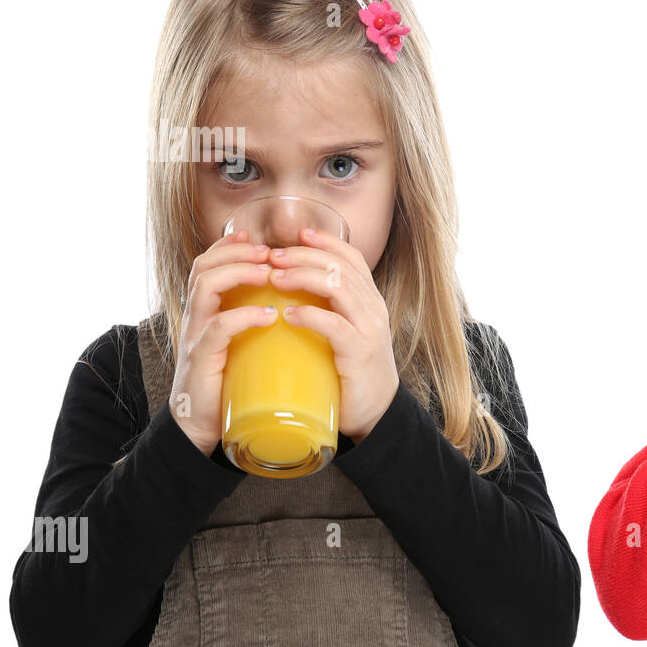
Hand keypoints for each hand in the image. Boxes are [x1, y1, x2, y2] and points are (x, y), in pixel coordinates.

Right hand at [172, 229, 277, 456]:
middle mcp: (196, 318)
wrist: (203, 428)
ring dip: (239, 272)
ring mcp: (196, 337)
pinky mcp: (201, 361)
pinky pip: (217, 329)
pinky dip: (243, 316)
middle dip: (237, 251)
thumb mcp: (242, 345)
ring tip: (269, 272)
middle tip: (269, 251)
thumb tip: (291, 305)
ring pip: (206, 287)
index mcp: (206, 311)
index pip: (208, 264)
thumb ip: (254, 324)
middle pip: (204, 266)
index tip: (257, 237)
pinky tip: (267, 315)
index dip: (230, 246)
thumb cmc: (229, 384)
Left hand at [267, 226, 398, 443]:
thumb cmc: (350, 373)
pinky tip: (287, 314)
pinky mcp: (359, 353)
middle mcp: (374, 309)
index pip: (352, 258)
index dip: (326, 242)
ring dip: (302, 277)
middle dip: (304, 255)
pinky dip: (310, 315)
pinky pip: (335, 325)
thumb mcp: (344, 333)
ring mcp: (370, 330)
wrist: (374, 413)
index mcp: (370, 301)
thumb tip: (289, 290)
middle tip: (272, 256)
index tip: (298, 233)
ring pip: (338, 288)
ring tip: (274, 277)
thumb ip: (327, 310)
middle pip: (340, 266)